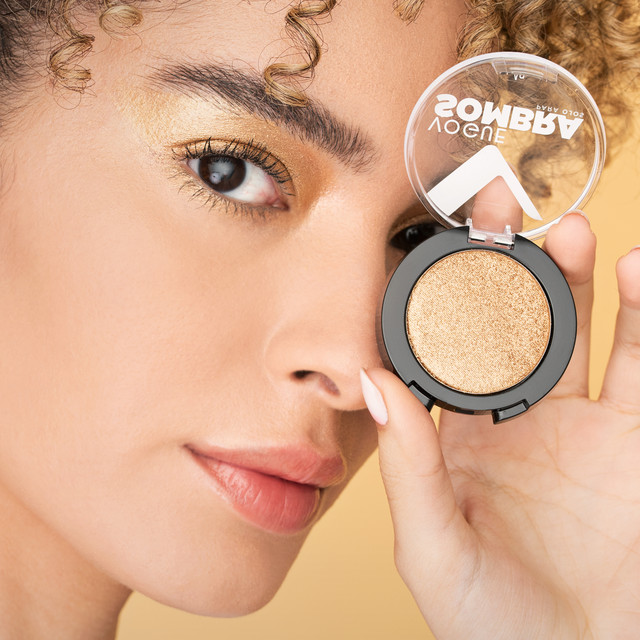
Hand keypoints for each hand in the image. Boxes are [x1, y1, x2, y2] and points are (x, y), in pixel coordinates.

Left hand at [362, 213, 639, 639]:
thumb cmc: (491, 623)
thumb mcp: (433, 546)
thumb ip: (408, 466)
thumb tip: (373, 382)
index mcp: (457, 439)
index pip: (445, 356)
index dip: (441, 306)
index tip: (434, 256)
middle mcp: (514, 421)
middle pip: (510, 331)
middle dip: (509, 278)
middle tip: (502, 223)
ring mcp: (578, 426)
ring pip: (577, 335)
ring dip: (574, 283)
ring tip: (569, 236)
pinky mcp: (634, 440)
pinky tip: (636, 271)